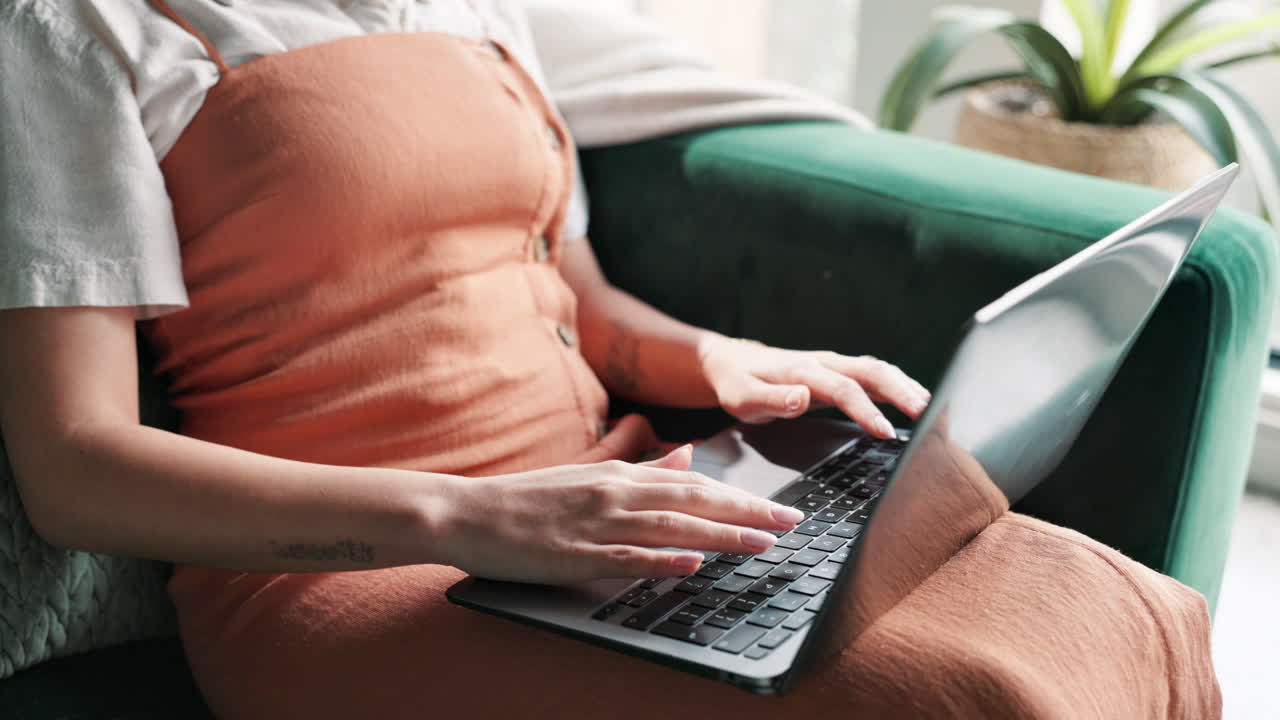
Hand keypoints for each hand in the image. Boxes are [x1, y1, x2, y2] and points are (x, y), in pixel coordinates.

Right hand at [433, 445, 804, 582]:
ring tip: (761, 543)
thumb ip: (640, 466)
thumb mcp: (589, 472)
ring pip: (670, 528)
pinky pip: (626, 558)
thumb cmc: (528, 497)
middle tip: (791, 523)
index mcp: (620, 474)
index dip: (741, 496)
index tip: (780, 508)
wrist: (467, 511)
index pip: (694, 485)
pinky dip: (662, 560)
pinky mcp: (574, 555)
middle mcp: (614, 492)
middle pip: (693, 502)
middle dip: (747, 512)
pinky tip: (693, 564)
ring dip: (720, 535)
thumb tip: (685, 458)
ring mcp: (595, 524)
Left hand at [697, 335, 930, 436]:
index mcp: (804, 371)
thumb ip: (772, 400)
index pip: (843, 388)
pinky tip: (914, 403)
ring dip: (905, 386)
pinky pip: (873, 377)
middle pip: (872, 371)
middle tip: (928, 415)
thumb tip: (802, 398)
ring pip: (878, 370)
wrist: (732, 364)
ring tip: (932, 410)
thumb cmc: (737, 384)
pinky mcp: (838, 374)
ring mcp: (833, 366)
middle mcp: (824, 363)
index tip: (885, 432)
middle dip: (902, 391)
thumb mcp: (743, 397)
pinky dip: (897, 387)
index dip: (866, 410)